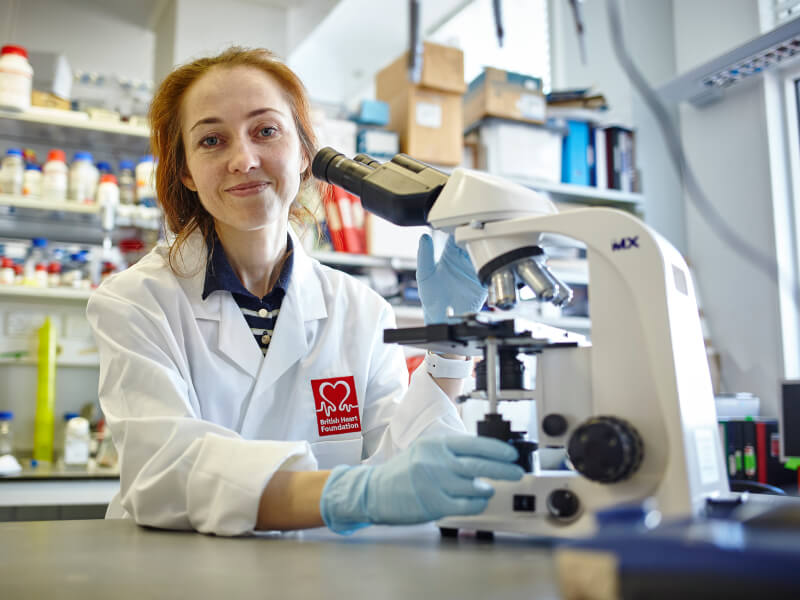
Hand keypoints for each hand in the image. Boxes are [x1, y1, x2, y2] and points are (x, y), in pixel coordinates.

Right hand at [319, 435, 523, 533]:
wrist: (375, 491)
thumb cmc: (403, 471)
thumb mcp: (426, 451)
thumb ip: (452, 452)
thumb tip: (484, 456)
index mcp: (436, 444)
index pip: (474, 444)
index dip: (497, 450)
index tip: (512, 455)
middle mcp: (436, 461)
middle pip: (480, 465)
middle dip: (504, 469)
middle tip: (517, 472)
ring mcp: (435, 483)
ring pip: (476, 486)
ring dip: (487, 488)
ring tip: (489, 488)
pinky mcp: (434, 504)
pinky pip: (467, 505)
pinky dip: (478, 502)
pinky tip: (478, 499)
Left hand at [417, 234, 487, 323]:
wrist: (442, 318)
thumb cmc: (432, 298)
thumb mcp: (425, 275)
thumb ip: (424, 256)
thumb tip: (424, 237)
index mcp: (450, 255)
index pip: (457, 235)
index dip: (460, 227)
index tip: (462, 223)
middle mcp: (464, 260)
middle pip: (474, 240)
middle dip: (476, 234)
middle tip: (478, 229)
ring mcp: (475, 269)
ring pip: (485, 252)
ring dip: (486, 246)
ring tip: (485, 242)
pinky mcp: (484, 281)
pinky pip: (491, 269)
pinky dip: (493, 263)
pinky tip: (490, 259)